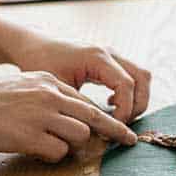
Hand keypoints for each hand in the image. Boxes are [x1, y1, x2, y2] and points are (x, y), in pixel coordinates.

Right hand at [0, 71, 137, 161]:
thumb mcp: (21, 86)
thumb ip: (45, 98)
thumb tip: (66, 119)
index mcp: (48, 82)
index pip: (86, 102)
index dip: (104, 117)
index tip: (121, 128)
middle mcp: (50, 96)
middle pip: (94, 117)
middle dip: (114, 131)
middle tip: (129, 142)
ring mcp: (41, 116)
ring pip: (79, 135)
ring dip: (72, 146)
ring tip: (53, 146)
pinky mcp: (28, 136)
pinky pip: (57, 152)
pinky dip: (52, 156)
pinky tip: (36, 152)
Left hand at [9, 35, 150, 123]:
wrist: (33, 45)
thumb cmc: (39, 64)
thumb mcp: (57, 88)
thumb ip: (79, 106)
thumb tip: (96, 130)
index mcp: (97, 57)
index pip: (126, 84)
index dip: (125, 109)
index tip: (112, 127)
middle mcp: (109, 52)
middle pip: (142, 77)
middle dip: (138, 105)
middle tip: (121, 124)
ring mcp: (112, 54)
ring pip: (141, 75)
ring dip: (137, 98)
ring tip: (118, 115)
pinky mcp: (110, 60)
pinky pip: (132, 75)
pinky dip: (130, 92)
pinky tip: (110, 104)